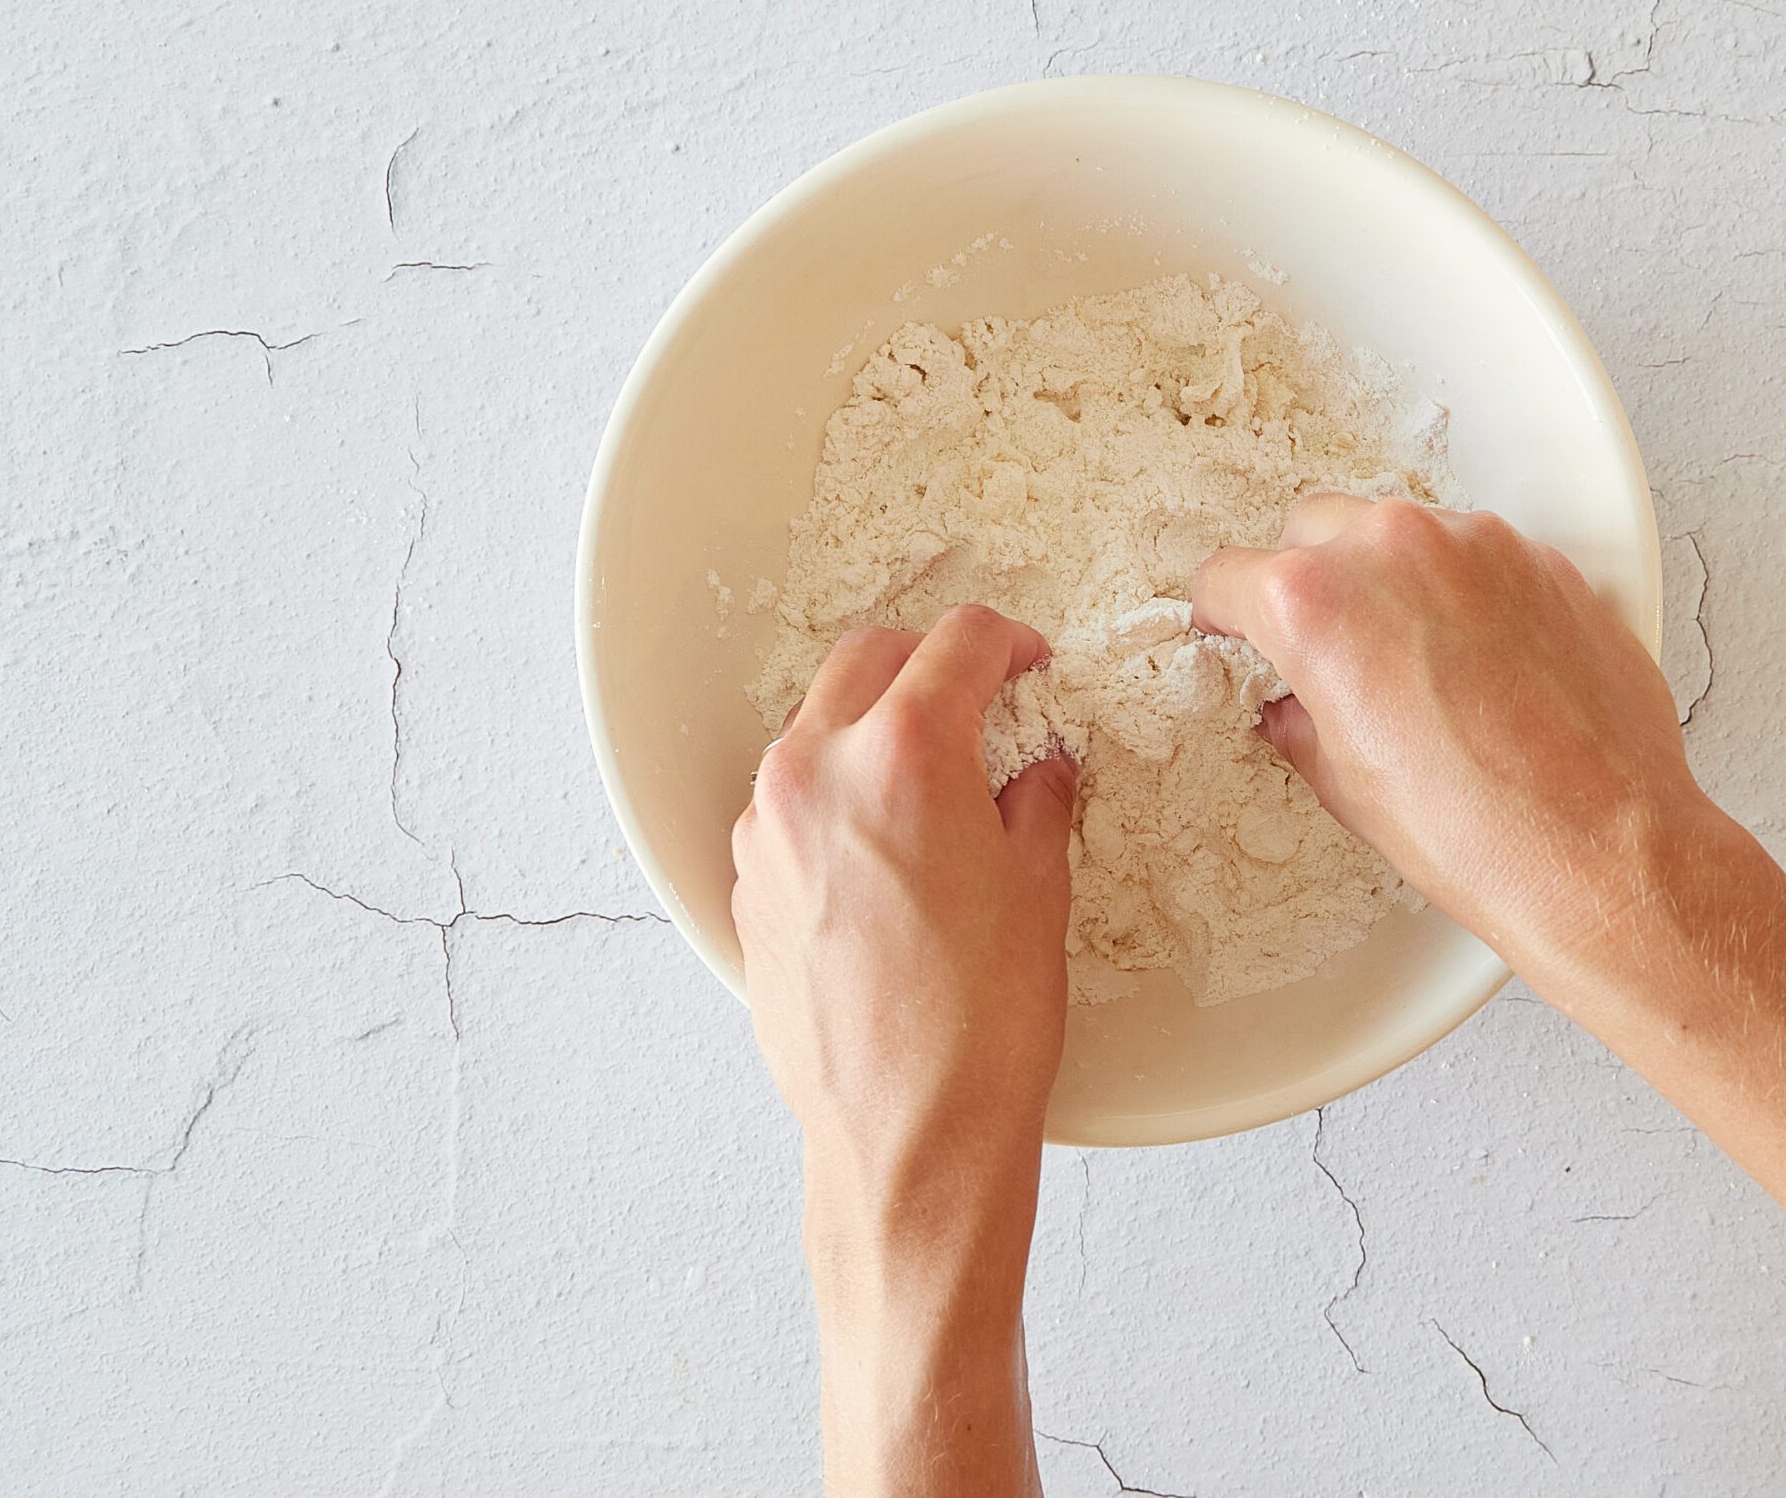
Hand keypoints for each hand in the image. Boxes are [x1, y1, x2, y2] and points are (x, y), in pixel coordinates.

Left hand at [730, 603, 1076, 1497]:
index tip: (1030, 664)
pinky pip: (792, 799)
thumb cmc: (981, 1028)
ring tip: (939, 780)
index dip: (1010, 644)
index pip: (958, 644)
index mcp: (901, 753)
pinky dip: (840, 792)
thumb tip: (1033, 772)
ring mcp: (768, 828)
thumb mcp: (1038, 892)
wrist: (907, 1140)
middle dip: (933, 665)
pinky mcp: (748, 884)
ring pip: (820, 726)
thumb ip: (1033, 803)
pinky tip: (891, 844)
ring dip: (877, 726)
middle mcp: (815, 771)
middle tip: (987, 700)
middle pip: (872, 660)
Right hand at [1190, 495, 1709, 988]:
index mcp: (1316, 602)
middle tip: (1325, 651)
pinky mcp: (1545, 561)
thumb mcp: (1345, 785)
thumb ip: (1300, 720)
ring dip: (1391, 582)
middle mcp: (1394, 549)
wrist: (1599, 851)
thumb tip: (1298, 707)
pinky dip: (1465, 594)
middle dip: (1308, 583)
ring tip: (1412, 664)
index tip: (1234, 631)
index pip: (1229, 575)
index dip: (1224, 615)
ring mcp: (1478, 546)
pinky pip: (1479, 557)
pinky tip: (1479, 666)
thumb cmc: (1480, 832)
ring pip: (1401, 534)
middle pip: (1314, 530)